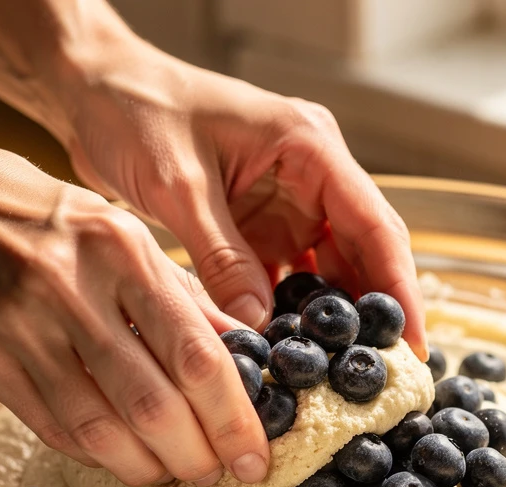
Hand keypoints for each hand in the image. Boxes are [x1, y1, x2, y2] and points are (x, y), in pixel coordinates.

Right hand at [0, 137, 271, 486]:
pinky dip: (96, 453)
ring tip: (173, 473)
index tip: (255, 454)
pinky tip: (121, 458)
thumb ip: (178, 291)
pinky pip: (52, 427)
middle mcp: (73, 291)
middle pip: (154, 404)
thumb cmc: (32, 210)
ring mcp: (22, 329)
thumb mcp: (116, 227)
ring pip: (101, 429)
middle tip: (220, 473)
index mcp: (122, 251)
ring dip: (148, 466)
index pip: (195, 354)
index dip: (234, 417)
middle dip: (197, 455)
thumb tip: (240, 348)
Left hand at [56, 37, 427, 355]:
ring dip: (329, 320)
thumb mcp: (180, 186)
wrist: (93, 92)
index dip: (398, 287)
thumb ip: (222, 256)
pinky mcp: (258, 226)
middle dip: (372, 312)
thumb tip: (257, 325)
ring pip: (327, 270)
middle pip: (361, 252)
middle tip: (381, 375)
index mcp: (308, 146)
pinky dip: (288, 313)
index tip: (411, 341)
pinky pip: (286, 277)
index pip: (373, 223)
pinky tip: (287, 351)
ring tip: (336, 375)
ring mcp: (286, 202)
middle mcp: (309, 175)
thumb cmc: (137, 112)